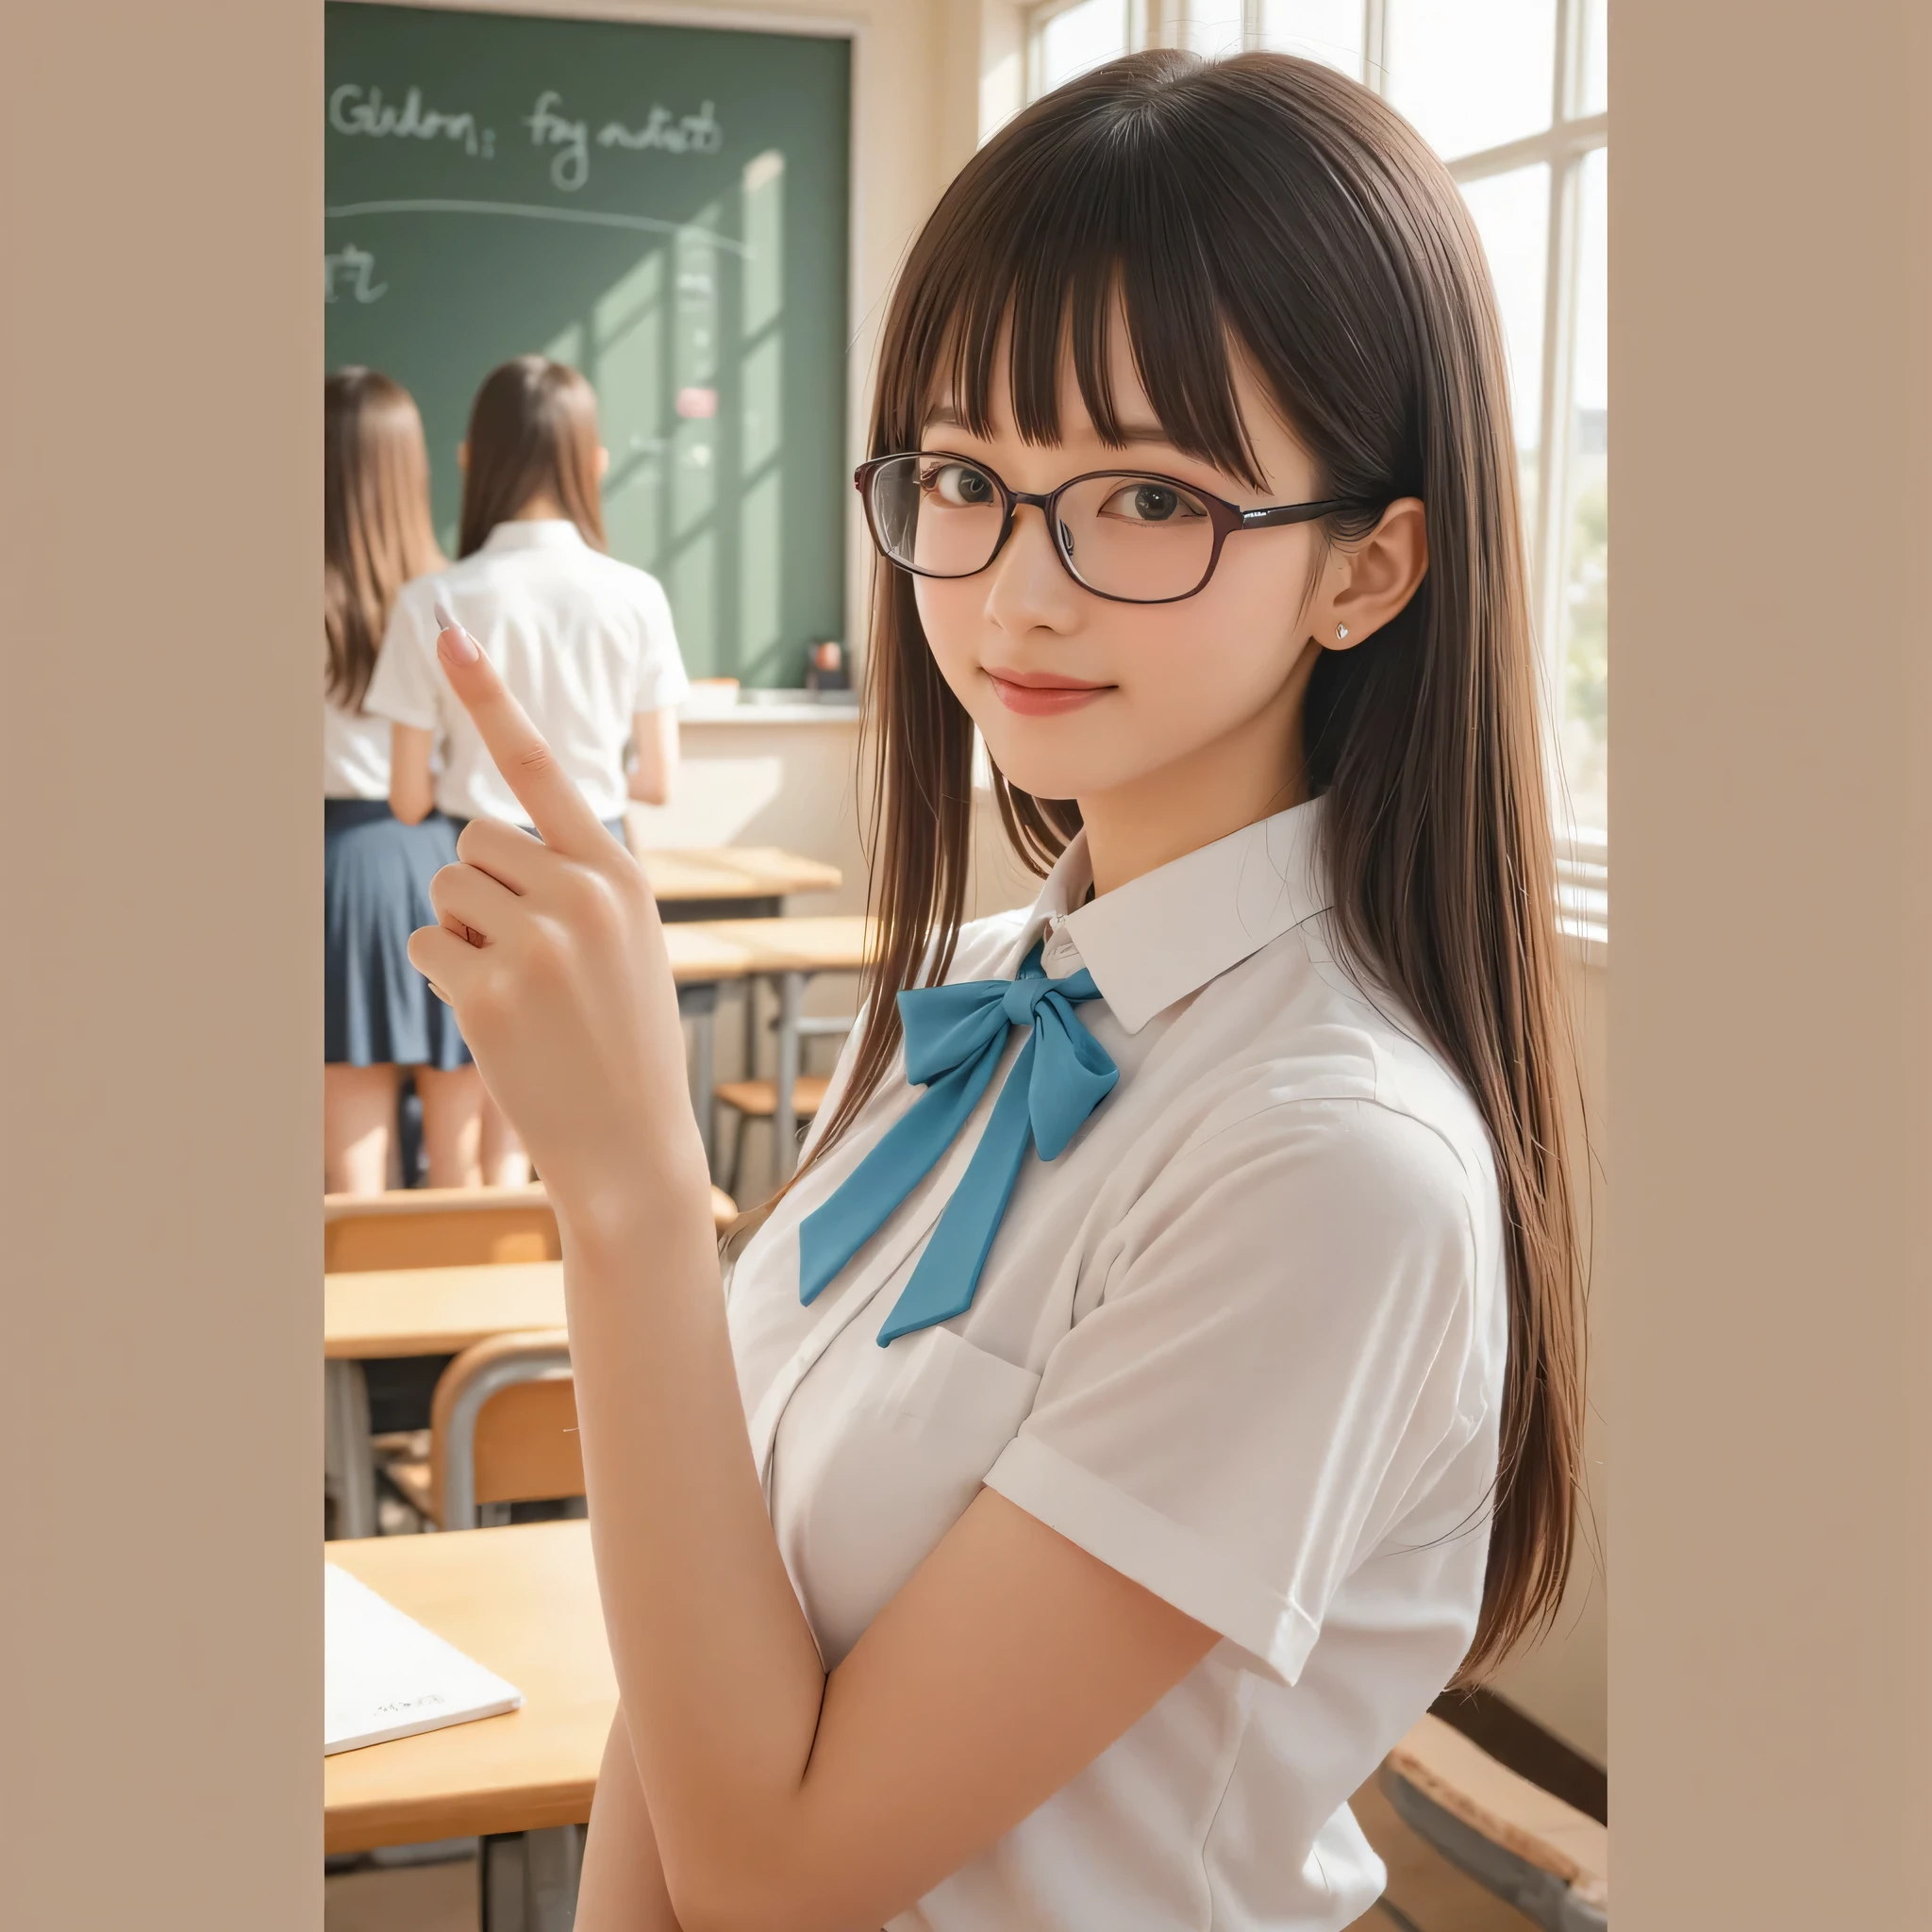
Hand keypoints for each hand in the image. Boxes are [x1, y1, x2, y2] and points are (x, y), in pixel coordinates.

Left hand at [406, 616, 705, 1230]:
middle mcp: (582, 894)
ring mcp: (537, 942)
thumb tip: (477, 846)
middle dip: (481, 888)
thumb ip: (575, 882)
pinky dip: (444, 974)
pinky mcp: (490, 989)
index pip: (543, 767)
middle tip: (529, 957)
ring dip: (461, 932)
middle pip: (474, 839)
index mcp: (620, 873)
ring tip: (519, 990)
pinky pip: (427, 943)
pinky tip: (495, 1018)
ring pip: (446, 887)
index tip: (449, 631)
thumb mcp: (629, 943)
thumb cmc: (627, 1040)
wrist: (634, 1147)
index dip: (490, 697)